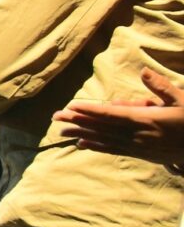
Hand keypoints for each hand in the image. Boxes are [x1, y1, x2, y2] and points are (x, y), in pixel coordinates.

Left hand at [53, 68, 183, 165]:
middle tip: (55, 116)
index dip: (90, 111)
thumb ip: (162, 88)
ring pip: (104, 139)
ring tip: (61, 131)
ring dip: (82, 134)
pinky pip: (113, 150)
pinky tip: (81, 144)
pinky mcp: (141, 154)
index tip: (71, 107)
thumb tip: (144, 71)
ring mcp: (138, 147)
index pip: (112, 115)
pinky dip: (96, 146)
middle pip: (102, 127)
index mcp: (146, 120)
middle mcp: (138, 135)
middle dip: (78, 121)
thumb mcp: (183, 101)